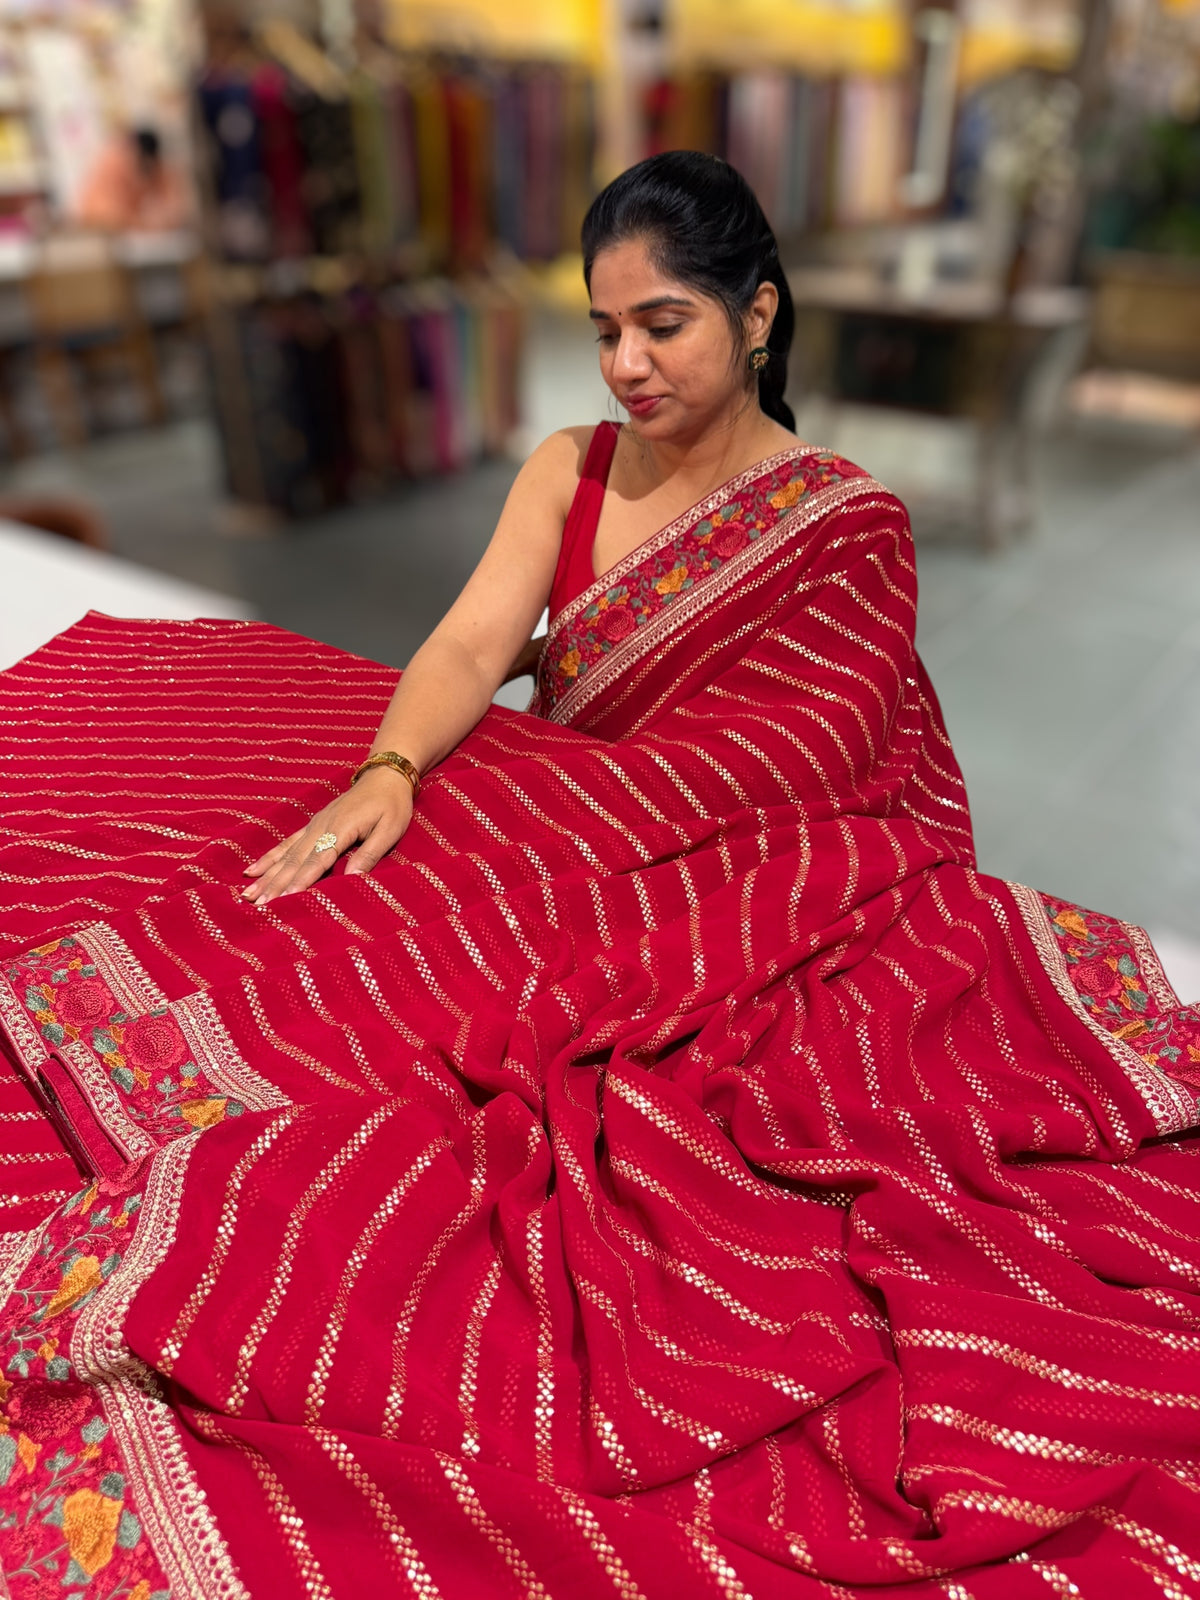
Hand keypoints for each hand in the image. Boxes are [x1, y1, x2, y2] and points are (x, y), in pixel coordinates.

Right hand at [241, 766, 413, 905]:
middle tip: (257, 905)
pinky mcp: (311, 825)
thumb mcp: (389, 830)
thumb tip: (352, 878)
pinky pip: (286, 844)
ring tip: (246, 894)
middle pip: (295, 861)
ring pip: (285, 855)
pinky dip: (268, 858)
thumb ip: (370, 854)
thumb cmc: (391, 805)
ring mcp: (313, 826)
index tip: (286, 898)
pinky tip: (252, 871)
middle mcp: (321, 827)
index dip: (302, 881)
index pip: (318, 860)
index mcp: (341, 829)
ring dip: (266, 876)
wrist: (384, 777)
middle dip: (275, 884)